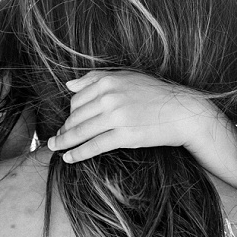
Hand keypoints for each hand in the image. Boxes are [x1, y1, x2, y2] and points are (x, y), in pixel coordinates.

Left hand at [47, 70, 209, 164]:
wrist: (181, 111)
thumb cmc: (154, 93)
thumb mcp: (125, 77)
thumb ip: (95, 78)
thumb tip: (69, 84)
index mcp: (107, 80)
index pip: (76, 98)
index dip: (69, 113)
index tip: (65, 122)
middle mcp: (109, 96)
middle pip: (75, 116)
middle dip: (64, 129)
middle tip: (56, 139)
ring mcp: (116, 116)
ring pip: (81, 131)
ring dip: (64, 142)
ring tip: (55, 148)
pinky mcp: (124, 136)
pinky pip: (94, 146)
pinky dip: (78, 153)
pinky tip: (69, 158)